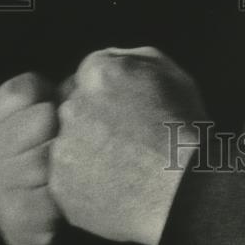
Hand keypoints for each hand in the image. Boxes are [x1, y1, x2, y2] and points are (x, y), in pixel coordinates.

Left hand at [48, 47, 206, 244]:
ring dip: (84, 151)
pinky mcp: (60, 186)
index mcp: (97, 73)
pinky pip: (65, 180)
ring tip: (120, 166)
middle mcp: (71, 106)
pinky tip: (112, 185)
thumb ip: (130, 58)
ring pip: (66, 144)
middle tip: (123, 140)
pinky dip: (83, 183)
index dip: (105, 96)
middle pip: (72, 108)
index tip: (122, 113)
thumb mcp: (168, 72)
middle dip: (91, 121)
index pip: (85, 78)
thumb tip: (109, 59)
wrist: (184, 187)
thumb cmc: (183, 128)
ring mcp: (62, 147)